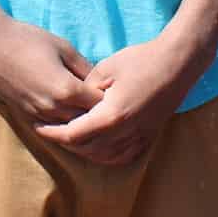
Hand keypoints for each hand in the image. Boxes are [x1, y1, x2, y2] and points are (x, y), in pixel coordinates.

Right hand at [0, 13, 102, 127]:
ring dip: (80, 123)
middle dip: (98, 114)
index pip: (100, 104)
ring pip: (69, 130)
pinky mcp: (26, 117)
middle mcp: (54, 108)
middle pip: (87, 122)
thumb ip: (85, 67)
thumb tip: (101, 82)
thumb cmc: (28, 39)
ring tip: (89, 112)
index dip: (109, 98)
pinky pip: (51, 130)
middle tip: (105, 104)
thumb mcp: (64, 47)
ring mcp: (38, 115)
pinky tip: (69, 118)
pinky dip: (62, 127)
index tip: (113, 91)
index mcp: (66, 89)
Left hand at [33, 35, 199, 165]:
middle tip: (52, 132)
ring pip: (106, 157)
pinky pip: (126, 155)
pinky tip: (101, 149)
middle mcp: (125, 132)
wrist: (178, 62)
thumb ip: (87, 90)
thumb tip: (77, 102)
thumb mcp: (106, 69)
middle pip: (87, 149)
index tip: (39, 128)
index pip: (74, 134)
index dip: (53, 133)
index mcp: (110, 116)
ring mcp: (140, 136)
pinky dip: (109, 156)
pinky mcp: (151, 134)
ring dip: (86, 152)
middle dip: (67, 143)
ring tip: (72, 140)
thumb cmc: (142, 60)